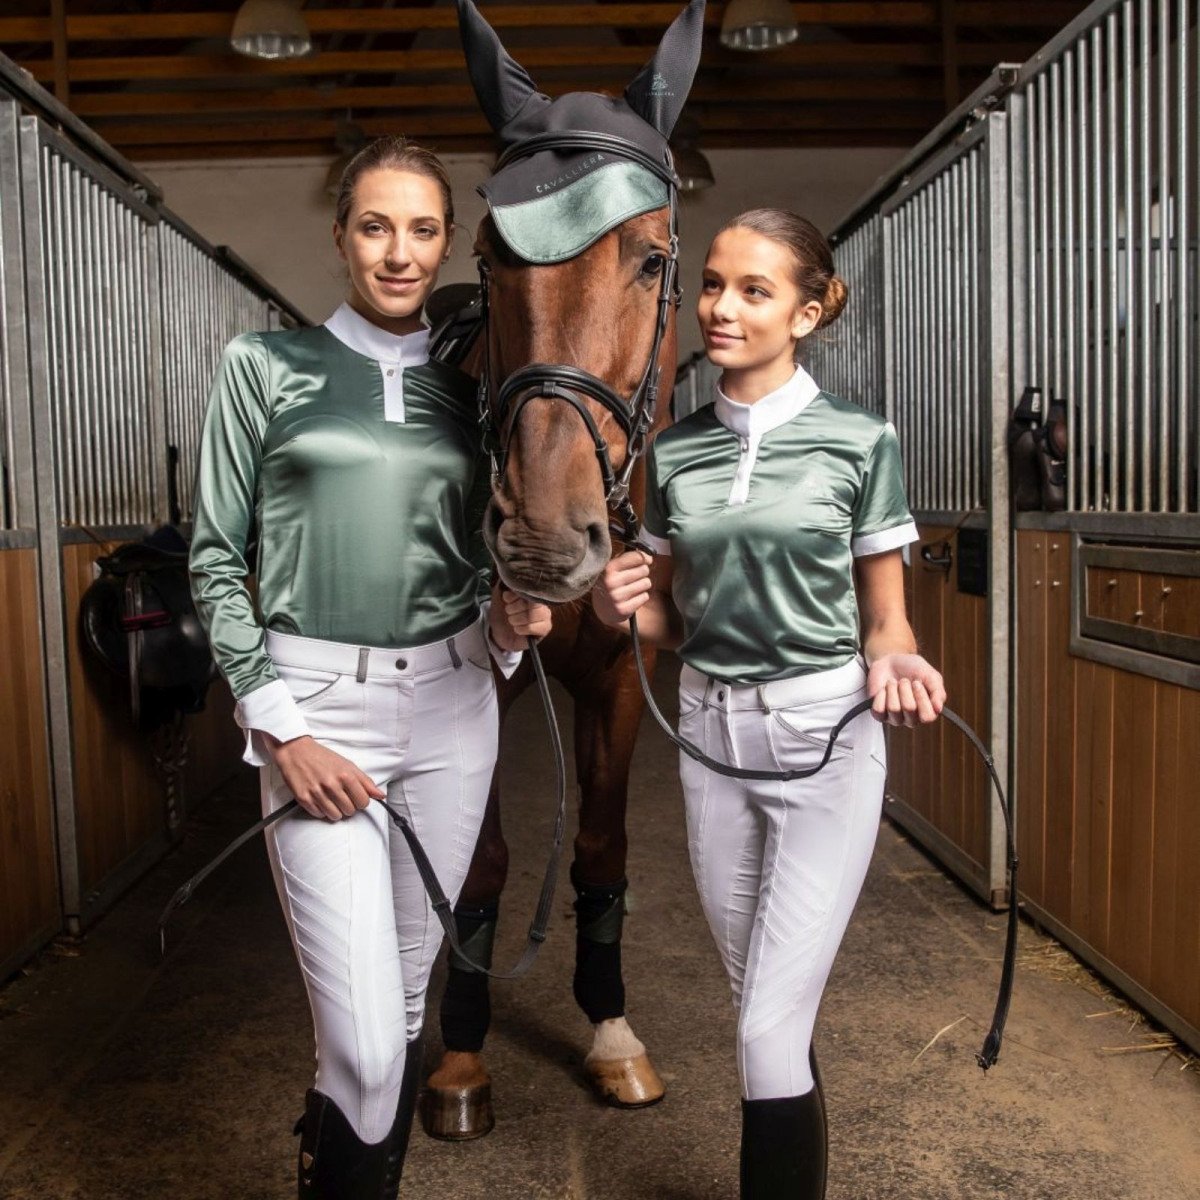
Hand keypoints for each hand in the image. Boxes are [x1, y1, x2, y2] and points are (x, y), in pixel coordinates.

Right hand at [268, 735, 384, 819]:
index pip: (363, 802)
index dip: (361, 801)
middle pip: (350, 811)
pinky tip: (320, 799)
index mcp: (346, 775)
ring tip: (331, 799)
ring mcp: (317, 792)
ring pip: (335, 816)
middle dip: (348, 806)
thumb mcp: (348, 765)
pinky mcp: (304, 799)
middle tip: (342, 797)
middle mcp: (332, 785)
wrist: (296, 751)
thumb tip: (381, 796)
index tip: (356, 797)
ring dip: (336, 810)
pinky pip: (319, 815)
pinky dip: (321, 810)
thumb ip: (366, 782)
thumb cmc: (323, 757)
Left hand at [489, 586, 552, 651]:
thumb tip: (509, 573)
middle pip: (530, 603)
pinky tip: (518, 629)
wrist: (498, 633)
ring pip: (531, 615)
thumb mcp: (498, 595)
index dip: (514, 596)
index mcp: (531, 591)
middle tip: (509, 612)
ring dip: (515, 620)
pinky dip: (520, 629)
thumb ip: (505, 583)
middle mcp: (542, 601)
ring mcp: (546, 615)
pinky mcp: (545, 628)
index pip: (527, 589)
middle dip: (513, 609)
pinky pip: (531, 627)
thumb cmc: (501, 612)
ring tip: (512, 621)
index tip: (506, 599)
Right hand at [592, 550, 652, 625]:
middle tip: (634, 578)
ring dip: (642, 585)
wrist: (601, 609)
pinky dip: (641, 597)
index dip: (645, 558)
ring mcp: (617, 597)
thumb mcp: (613, 567)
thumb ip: (627, 558)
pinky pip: (645, 597)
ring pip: (646, 583)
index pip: (636, 557)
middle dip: (642, 573)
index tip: (647, 561)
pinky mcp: (623, 609)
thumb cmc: (612, 582)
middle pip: (644, 570)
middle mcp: (611, 582)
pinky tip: (631, 598)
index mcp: (609, 568)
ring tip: (632, 588)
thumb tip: (648, 556)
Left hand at [866, 653, 945, 726]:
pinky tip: (883, 689)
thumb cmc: (913, 669)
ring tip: (893, 682)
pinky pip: (878, 710)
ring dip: (892, 689)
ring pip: (893, 708)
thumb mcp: (930, 675)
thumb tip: (938, 709)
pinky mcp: (879, 714)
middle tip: (904, 680)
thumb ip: (938, 691)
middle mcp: (911, 718)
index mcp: (927, 712)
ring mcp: (894, 718)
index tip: (917, 682)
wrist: (890, 661)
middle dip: (905, 689)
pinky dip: (880, 695)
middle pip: (909, 709)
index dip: (922, 698)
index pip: (927, 717)